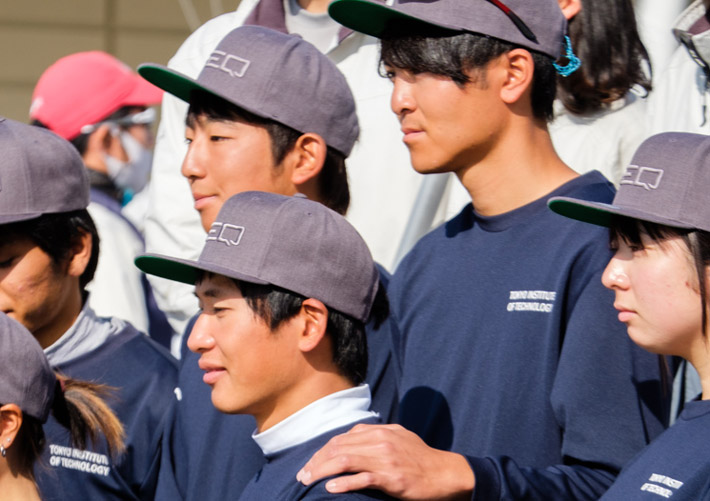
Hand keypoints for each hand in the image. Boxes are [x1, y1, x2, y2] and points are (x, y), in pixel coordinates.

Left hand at [296, 423, 474, 499]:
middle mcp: (380, 440)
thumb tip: (354, 437)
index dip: (322, 451)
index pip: (342, 438)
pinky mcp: (392, 477)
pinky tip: (331, 488)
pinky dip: (344, 483)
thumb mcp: (398, 437)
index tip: (310, 464)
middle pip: (339, 447)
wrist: (445, 473)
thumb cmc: (421, 458)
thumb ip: (376, 435)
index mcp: (380, 431)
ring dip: (322, 471)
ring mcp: (385, 458)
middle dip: (317, 461)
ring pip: (345, 460)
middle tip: (303, 475)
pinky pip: (363, 478)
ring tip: (309, 481)